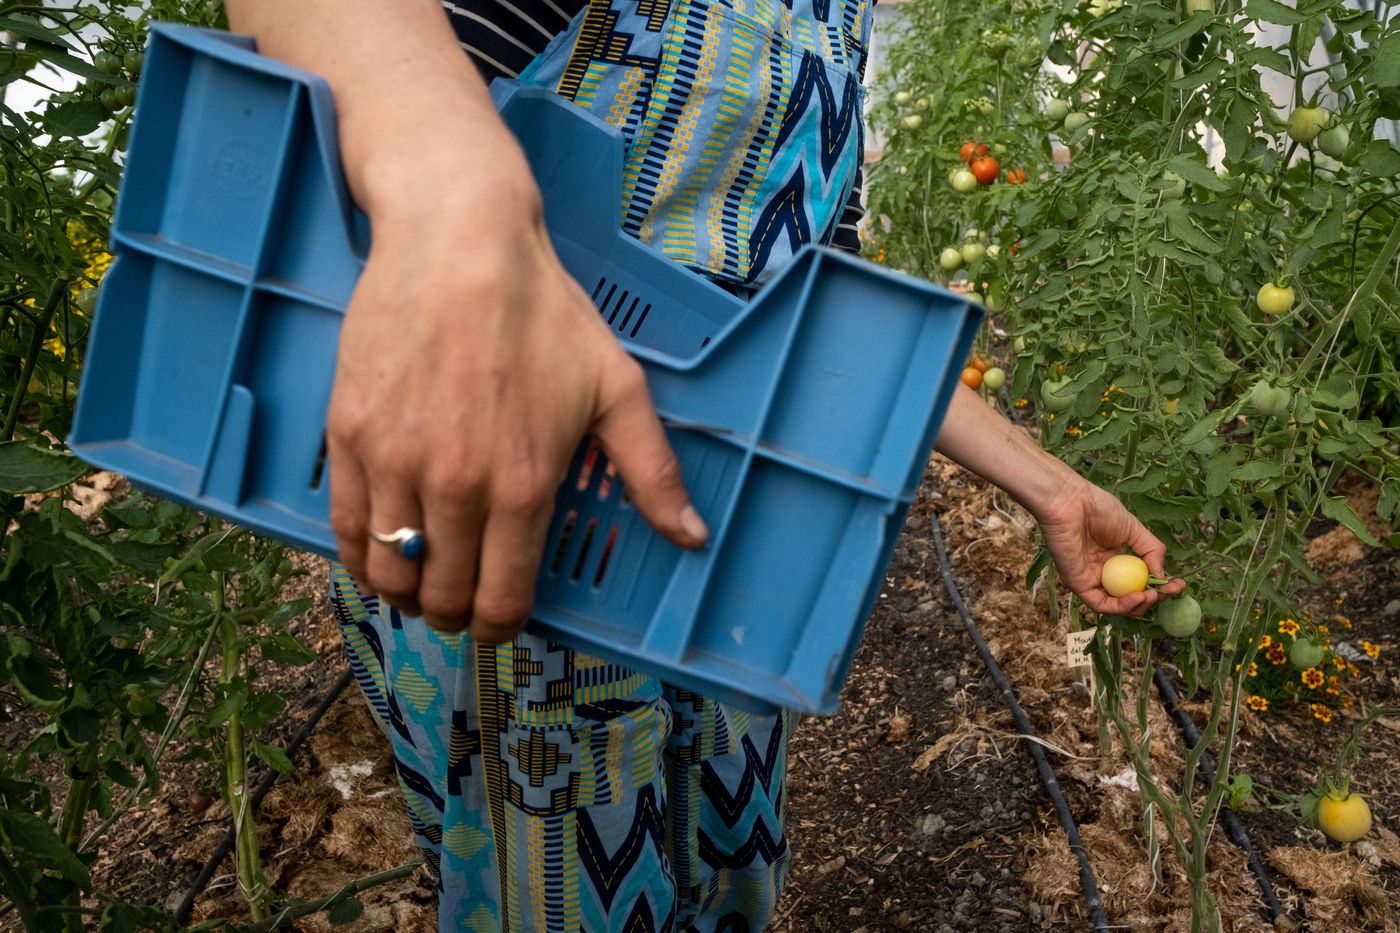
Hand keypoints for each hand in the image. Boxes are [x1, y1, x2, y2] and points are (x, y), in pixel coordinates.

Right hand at [326, 123, 705, 641]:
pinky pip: (343, 529)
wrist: (457, 239)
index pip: (503, 602)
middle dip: (456, 614)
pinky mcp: (348, 435)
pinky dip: (359, 556)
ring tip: (421, 579)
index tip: (502, 619)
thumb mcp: (617, 388)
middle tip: (462, 601)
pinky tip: (378, 551)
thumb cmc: (542, 311)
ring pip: (389, 573)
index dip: (502, 626)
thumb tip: (691, 536)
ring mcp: (394, 463)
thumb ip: (651, 471)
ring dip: (406, 592)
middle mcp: (456, 487)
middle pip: (443, 599)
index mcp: (525, 486)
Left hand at [1032, 478, 1185, 615]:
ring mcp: (1090, 579)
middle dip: (1153, 599)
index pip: (1139, 582)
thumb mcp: (1134, 529)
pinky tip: (1139, 596)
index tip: (1179, 585)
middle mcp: (1103, 573)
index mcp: (1114, 559)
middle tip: (1168, 591)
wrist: (1071, 501)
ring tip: (1153, 595)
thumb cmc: (1097, 508)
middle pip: (1130, 597)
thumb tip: (1163, 576)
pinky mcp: (1077, 584)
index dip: (1160, 587)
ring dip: (1139, 606)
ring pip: (1117, 606)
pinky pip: (1101, 604)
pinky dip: (1122, 606)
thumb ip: (1151, 551)